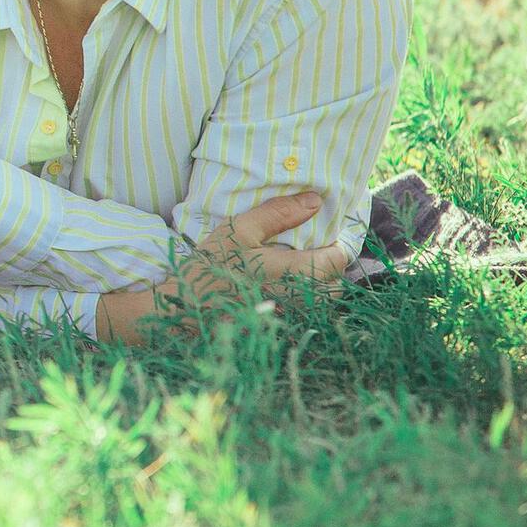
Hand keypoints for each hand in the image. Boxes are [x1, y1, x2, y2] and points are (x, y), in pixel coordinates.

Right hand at [98, 191, 348, 341]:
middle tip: (310, 248)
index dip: (337, 242)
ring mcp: (295, 316)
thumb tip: (315, 200)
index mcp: (298, 272)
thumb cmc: (213, 266)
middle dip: (328, 264)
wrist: (187, 308)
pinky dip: (302, 297)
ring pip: (323, 299)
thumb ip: (279, 213)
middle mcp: (304, 298)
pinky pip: (306, 310)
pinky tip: (281, 286)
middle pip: (336, 282)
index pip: (339, 258)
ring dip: (317, 282)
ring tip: (296, 267)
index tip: (325, 231)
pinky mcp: (282, 326)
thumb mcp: (240, 229)